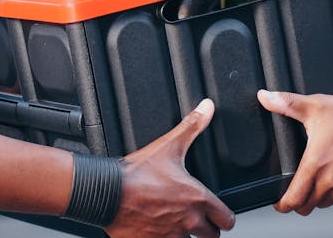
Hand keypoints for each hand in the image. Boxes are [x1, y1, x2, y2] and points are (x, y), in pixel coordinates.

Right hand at [107, 99, 235, 237]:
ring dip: (184, 236)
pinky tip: (157, 230)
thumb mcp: (168, 146)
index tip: (216, 213)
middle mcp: (188, 222)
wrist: (106, 192)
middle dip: (206, 229)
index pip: (227, 220)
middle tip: (196, 220)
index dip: (223, 216)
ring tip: (174, 224)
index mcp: (197, 199)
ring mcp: (171, 237)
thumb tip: (207, 108)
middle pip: (211, 237)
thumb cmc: (136, 173)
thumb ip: (192, 127)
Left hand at [257, 90, 332, 214]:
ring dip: (317, 197)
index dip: (282, 204)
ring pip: (324, 204)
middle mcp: (330, 182)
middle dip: (298, 202)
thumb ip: (287, 103)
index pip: (293, 200)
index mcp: (315, 165)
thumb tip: (264, 97)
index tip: (279, 201)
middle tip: (296, 190)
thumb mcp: (316, 106)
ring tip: (317, 180)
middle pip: (306, 207)